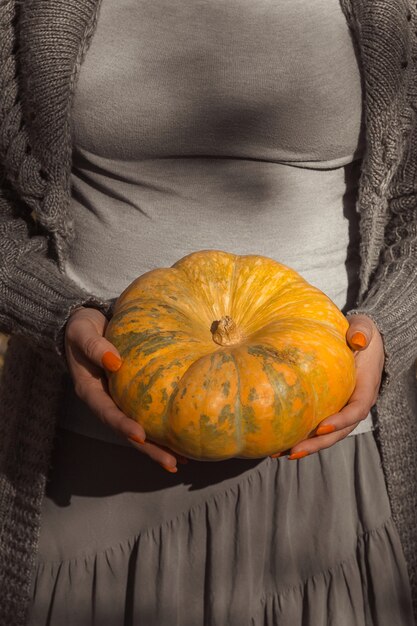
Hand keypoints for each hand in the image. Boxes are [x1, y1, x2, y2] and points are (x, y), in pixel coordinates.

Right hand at [64, 306, 185, 471]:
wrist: (86, 323)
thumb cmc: (82, 327)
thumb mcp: (82, 332)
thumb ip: (94, 346)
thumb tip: (116, 362)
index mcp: (90, 390)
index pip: (107, 412)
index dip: (123, 426)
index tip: (141, 436)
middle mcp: (105, 401)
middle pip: (127, 431)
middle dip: (148, 448)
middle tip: (171, 463)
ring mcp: (119, 400)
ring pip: (139, 429)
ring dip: (159, 447)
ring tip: (182, 461)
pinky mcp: (132, 395)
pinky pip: (148, 414)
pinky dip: (163, 429)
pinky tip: (182, 439)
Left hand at [283, 314, 384, 459]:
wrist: (359, 338)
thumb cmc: (359, 332)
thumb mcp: (364, 327)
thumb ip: (362, 331)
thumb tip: (358, 339)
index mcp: (365, 388)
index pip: (356, 410)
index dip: (341, 421)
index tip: (321, 427)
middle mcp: (355, 403)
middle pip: (339, 432)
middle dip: (317, 444)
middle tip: (293, 451)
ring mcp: (342, 408)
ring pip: (326, 435)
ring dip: (305, 446)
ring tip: (279, 454)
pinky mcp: (329, 408)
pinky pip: (316, 426)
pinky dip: (300, 436)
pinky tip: (278, 442)